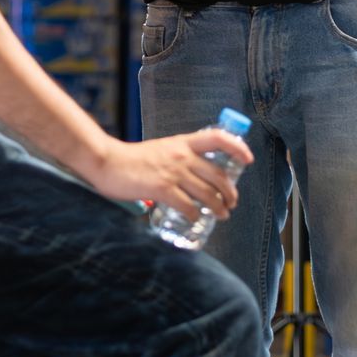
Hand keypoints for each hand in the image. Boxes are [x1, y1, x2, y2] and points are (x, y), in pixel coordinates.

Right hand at [87, 131, 252, 218]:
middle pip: (217, 174)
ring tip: (223, 214)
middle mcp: (182, 155)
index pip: (218, 138)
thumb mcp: (162, 149)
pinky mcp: (161, 188)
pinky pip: (187, 205)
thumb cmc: (133, 158)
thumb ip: (178, 157)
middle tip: (232, 202)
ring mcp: (172, 172)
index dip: (237, 147)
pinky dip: (195, 214)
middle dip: (230, 191)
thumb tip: (193, 175)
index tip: (248, 159)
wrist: (108, 162)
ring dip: (219, 206)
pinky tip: (196, 218)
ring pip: (207, 192)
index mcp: (183, 142)